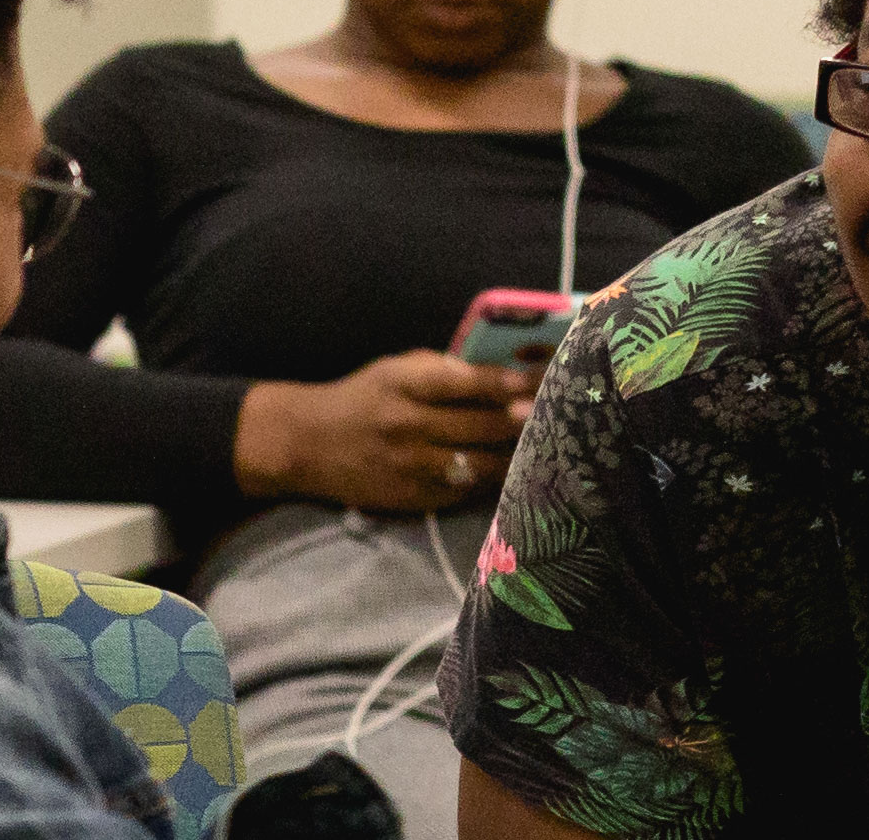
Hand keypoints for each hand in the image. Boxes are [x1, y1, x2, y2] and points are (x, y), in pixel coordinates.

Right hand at [236, 350, 535, 512]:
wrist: (308, 445)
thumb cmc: (361, 398)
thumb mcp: (393, 370)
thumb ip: (442, 371)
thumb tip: (503, 375)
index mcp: (404, 384)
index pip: (465, 382)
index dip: (506, 381)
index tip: (538, 378)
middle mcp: (409, 426)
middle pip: (481, 425)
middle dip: (523, 419)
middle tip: (560, 411)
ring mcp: (413, 466)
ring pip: (481, 463)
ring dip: (516, 454)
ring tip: (547, 444)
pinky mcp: (415, 498)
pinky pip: (466, 489)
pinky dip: (492, 479)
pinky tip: (516, 471)